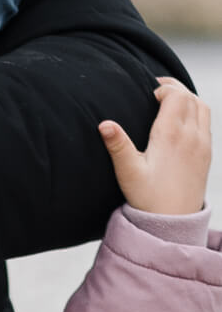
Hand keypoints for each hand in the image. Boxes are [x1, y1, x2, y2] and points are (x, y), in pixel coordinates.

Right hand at [100, 79, 211, 215]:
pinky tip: (183, 120)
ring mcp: (202, 144)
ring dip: (188, 98)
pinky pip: (206, 122)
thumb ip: (118, 146)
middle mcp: (191, 136)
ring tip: (171, 101)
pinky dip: (196, 112)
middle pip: (190, 97)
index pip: (175, 96)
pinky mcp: (206, 154)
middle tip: (158, 90)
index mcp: (171, 135)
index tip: (150, 93)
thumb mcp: (128, 173)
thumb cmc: (149, 199)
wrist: (173, 222)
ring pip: (201, 107)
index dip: (163, 88)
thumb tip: (105, 125)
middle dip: (175, 89)